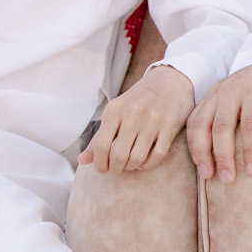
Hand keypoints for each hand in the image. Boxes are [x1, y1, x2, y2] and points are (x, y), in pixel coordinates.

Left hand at [80, 64, 195, 174]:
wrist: (168, 82)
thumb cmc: (137, 102)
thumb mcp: (115, 113)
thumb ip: (99, 137)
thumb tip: (81, 161)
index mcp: (115, 110)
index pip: (101, 146)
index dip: (100, 163)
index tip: (103, 169)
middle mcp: (133, 114)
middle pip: (119, 155)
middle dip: (116, 168)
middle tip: (117, 168)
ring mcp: (153, 120)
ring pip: (137, 158)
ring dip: (131, 167)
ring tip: (130, 164)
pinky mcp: (170, 126)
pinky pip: (157, 155)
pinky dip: (148, 164)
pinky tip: (144, 162)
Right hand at [185, 63, 251, 183]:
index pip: (251, 124)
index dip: (251, 149)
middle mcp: (231, 90)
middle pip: (221, 126)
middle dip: (223, 154)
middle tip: (227, 179)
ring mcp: (216, 94)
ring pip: (201, 123)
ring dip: (201, 150)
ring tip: (207, 175)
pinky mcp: (206, 98)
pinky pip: (193, 121)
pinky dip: (193, 141)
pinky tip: (199, 161)